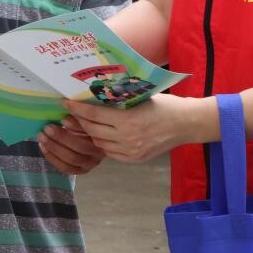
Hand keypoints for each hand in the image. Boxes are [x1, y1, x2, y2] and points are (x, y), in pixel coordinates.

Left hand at [38, 115, 104, 174]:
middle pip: (80, 147)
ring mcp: (90, 164)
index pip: (90, 132)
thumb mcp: (83, 120)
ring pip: (71, 159)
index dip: (75, 125)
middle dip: (61, 137)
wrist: (91, 142)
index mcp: (102, 138)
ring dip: (54, 148)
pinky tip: (43, 147)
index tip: (62, 118)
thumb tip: (66, 117)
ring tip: (42, 137)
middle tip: (47, 128)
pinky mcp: (80, 170)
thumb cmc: (85, 127)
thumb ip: (77, 118)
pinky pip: (65, 167)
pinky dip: (52, 158)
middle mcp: (98, 154)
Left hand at [65, 94, 207, 162]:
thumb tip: (93, 94)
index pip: (94, 114)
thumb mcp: (139, 97)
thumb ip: (118, 99)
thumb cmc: (164, 105)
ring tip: (83, 123)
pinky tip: (100, 134)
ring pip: (99, 143)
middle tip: (70, 113)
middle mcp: (127, 138)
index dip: (77, 109)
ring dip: (89, 133)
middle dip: (79, 121)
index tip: (66, 102)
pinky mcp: (134, 159)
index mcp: (128, 119)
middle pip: (93, 130)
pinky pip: (110, 152)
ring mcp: (131, 151)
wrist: (185, 124)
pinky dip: (102, 142)